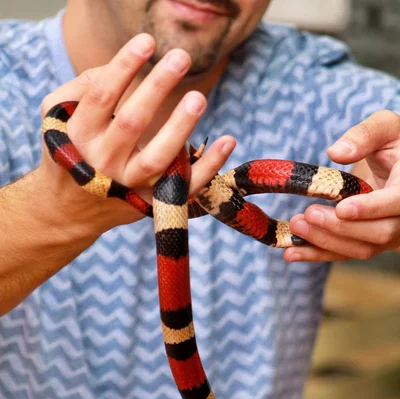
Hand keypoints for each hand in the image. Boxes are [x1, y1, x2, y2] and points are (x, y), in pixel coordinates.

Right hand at [37, 33, 234, 236]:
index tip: (148, 42)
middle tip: (181, 58)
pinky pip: (184, 187)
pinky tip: (228, 140)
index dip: (124, 68)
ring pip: (157, 159)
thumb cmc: (73, 151)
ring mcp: (129, 186)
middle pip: (131, 123)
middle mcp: (104, 162)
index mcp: (80, 136)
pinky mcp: (152, 203)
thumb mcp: (60, 118)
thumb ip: (80, 89)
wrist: (72, 209)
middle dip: (156, 88)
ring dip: (180, 127)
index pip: (102, 97)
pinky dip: (209, 166)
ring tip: (198, 97)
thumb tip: (117, 67)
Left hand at [284, 110, 399, 261]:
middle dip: (340, 227)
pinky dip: (318, 254)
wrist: (399, 167)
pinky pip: (346, 254)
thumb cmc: (394, 143)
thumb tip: (336, 152)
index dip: (371, 209)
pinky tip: (291, 252)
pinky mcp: (370, 243)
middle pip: (379, 232)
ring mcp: (390, 234)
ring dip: (325, 242)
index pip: (398, 202)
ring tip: (295, 226)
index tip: (342, 208)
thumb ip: (365, 135)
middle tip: (307, 214)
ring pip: (362, 248)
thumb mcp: (386, 127)